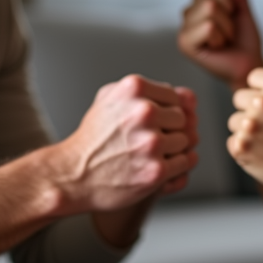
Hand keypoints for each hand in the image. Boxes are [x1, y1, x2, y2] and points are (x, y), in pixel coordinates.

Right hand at [55, 75, 198, 212]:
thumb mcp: (110, 98)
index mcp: (134, 88)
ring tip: (148, 154)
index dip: (166, 112)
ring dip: (172, 149)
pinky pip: (185, 162)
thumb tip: (189, 97)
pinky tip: (156, 165)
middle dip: (169, 130)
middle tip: (148, 140)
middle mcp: (144, 112)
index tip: (151, 123)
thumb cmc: (93, 138)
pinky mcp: (156, 170)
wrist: (73, 175)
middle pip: (183, 119)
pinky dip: (175, 166)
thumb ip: (148, 91)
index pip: (176, 96)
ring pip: (186, 141)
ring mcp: (151, 142)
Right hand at [178, 0, 262, 89]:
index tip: (231, 18)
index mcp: (197, 8)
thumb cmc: (245, 44)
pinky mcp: (185, 44)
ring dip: (226, 26)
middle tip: (228, 32)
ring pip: (210, 8)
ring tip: (224, 40)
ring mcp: (183, 31)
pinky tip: (218, 48)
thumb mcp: (244, 12)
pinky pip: (208, 26)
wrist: (249, 66)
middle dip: (227, 14)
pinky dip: (221, 36)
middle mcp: (186, 18)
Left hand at [228, 55, 262, 201]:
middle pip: (239, 98)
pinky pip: (232, 141)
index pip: (252, 77)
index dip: (262, 91)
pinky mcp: (240, 146)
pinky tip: (261, 152)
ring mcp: (249, 125)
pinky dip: (243, 148)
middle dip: (251, 110)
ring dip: (246, 130)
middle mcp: (262, 102)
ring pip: (234, 120)